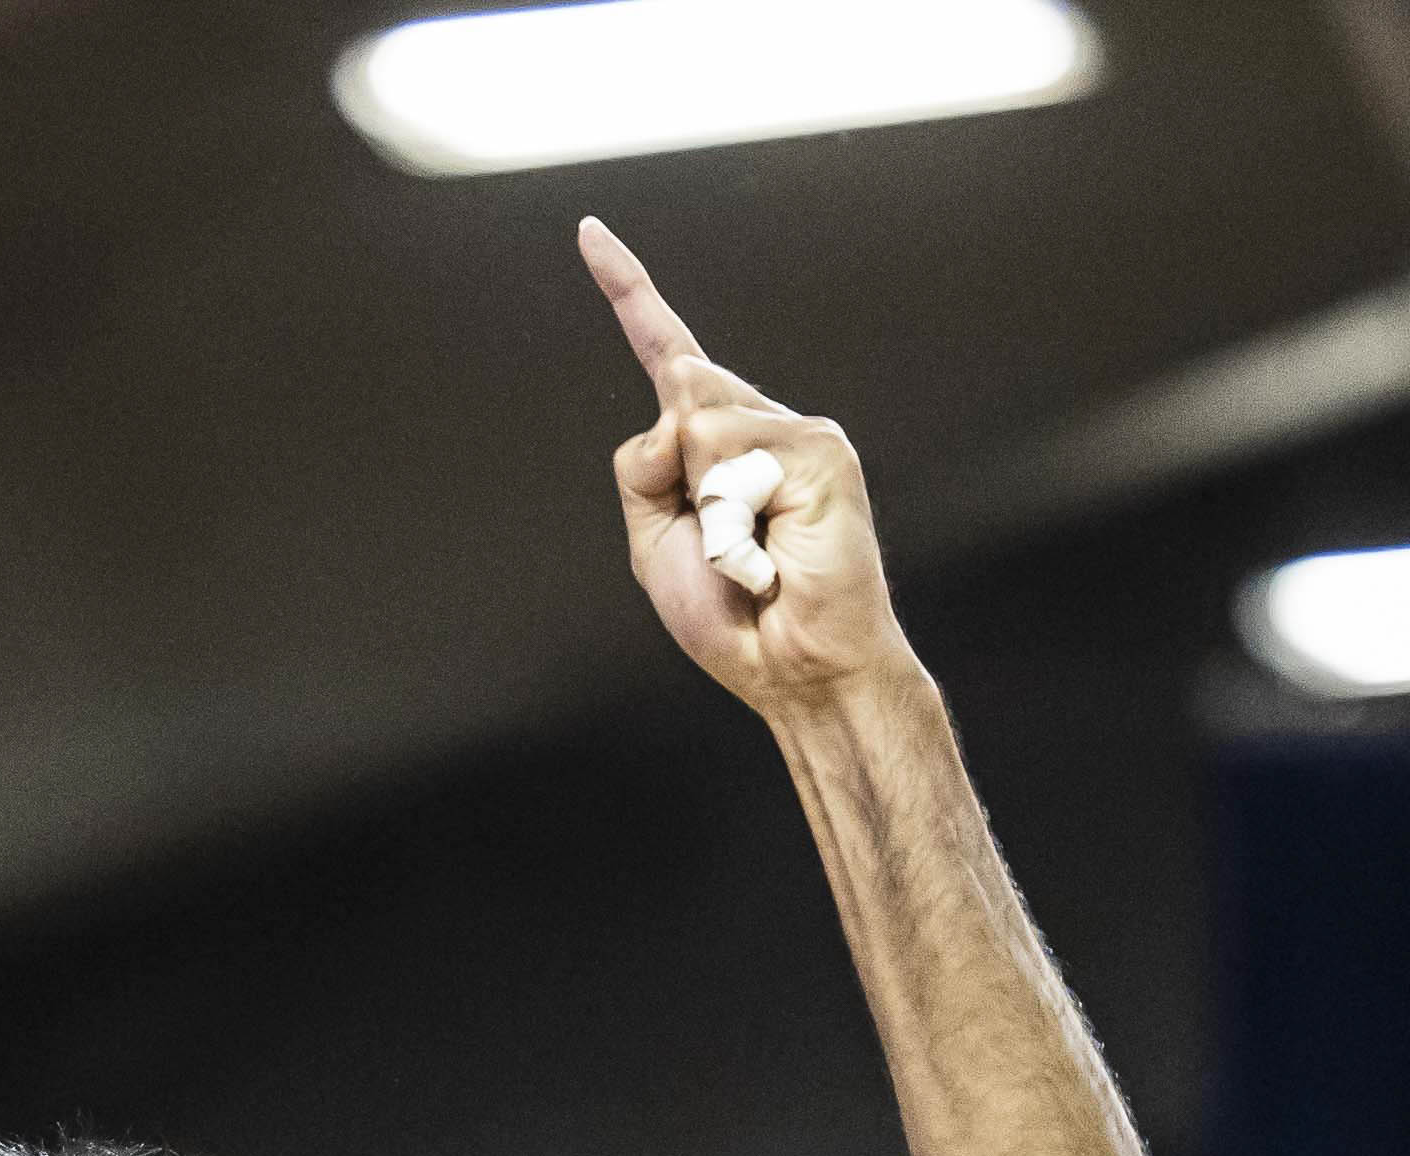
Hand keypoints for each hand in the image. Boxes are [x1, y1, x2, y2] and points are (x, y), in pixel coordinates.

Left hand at [579, 223, 916, 712]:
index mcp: (712, 444)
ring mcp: (793, 432)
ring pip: (699, 422)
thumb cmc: (732, 618)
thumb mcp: (653, 543)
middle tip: (722, 551)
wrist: (794, 669)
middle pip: (675, 391)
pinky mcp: (821, 450)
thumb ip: (642, 468)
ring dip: (708, 509)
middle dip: (674, 481)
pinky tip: (771, 554)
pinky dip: (734, 521)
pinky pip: (734, 457)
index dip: (627, 292)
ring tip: (750, 556)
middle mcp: (756, 424)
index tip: (588, 233)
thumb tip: (678, 396)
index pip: (666, 352)